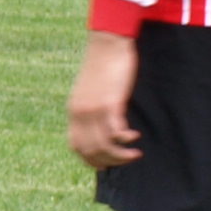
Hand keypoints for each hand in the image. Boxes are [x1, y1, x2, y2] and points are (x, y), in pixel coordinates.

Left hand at [67, 34, 141, 169]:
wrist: (107, 44)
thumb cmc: (104, 67)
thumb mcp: (92, 92)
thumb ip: (93, 109)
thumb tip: (102, 127)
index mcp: (74, 111)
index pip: (76, 146)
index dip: (91, 160)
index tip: (107, 166)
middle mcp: (79, 113)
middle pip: (90, 150)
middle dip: (110, 161)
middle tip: (128, 160)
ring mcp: (93, 109)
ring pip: (103, 145)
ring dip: (120, 155)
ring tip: (135, 154)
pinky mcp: (109, 102)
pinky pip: (115, 131)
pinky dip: (125, 139)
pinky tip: (135, 136)